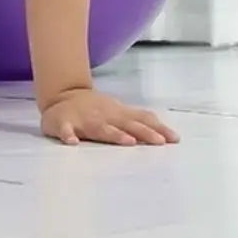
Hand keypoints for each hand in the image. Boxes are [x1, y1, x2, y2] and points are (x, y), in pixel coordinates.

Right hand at [41, 89, 179, 146]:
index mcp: (118, 114)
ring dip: (114, 134)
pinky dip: (68, 135)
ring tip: (127, 142)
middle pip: (126, 124)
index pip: (142, 120)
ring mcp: (84, 119)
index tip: (175, 139)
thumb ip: (141, 121)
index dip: (158, 129)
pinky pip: (65, 130)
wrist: (62, 94)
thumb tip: (172, 136)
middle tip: (159, 142)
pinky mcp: (63, 123)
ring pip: (100, 128)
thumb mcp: (120, 111)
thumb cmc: (96, 108)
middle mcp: (104, 116)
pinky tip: (72, 142)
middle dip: (143, 132)